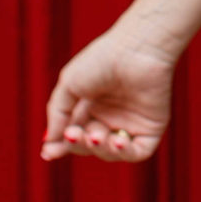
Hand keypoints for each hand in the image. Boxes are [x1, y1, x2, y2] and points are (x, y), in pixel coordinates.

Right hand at [40, 28, 175, 163]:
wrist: (136, 48)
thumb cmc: (102, 60)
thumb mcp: (69, 84)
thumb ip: (58, 114)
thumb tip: (49, 143)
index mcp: (91, 105)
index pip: (75, 134)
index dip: (62, 146)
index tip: (49, 153)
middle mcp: (111, 116)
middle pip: (90, 146)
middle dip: (79, 145)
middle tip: (74, 133)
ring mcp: (132, 123)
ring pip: (111, 152)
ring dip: (99, 149)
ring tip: (96, 135)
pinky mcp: (152, 127)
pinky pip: (138, 152)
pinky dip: (125, 153)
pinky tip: (116, 141)